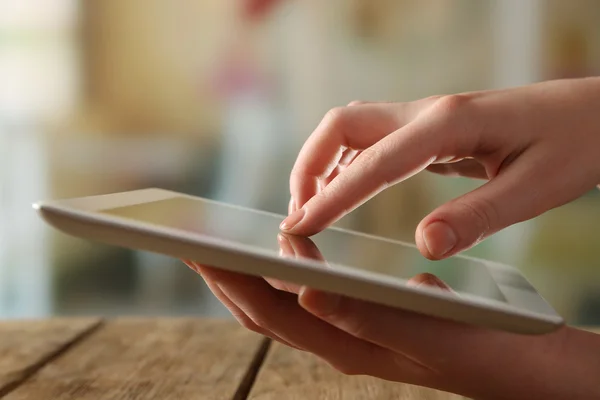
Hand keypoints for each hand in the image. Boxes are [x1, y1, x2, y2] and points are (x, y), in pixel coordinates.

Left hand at [183, 235, 599, 398]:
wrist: (516, 359)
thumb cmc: (477, 343)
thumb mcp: (424, 327)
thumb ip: (365, 312)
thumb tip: (304, 289)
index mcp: (346, 346)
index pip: (269, 313)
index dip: (230, 280)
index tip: (198, 246)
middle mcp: (338, 342)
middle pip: (263, 312)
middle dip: (223, 277)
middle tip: (190, 240)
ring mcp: (348, 334)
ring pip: (281, 307)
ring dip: (247, 277)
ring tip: (221, 245)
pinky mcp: (363, 322)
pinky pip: (308, 300)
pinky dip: (284, 276)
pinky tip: (283, 257)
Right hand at [280, 78, 599, 258]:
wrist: (597, 112)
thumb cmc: (576, 143)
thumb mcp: (536, 188)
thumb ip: (476, 217)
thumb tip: (424, 247)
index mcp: (449, 123)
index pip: (372, 163)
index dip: (331, 199)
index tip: (299, 228)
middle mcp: (428, 111)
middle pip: (342, 126)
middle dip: (308, 168)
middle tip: (298, 215)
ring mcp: (427, 116)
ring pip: (352, 129)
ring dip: (323, 164)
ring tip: (313, 208)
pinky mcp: (432, 128)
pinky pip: (374, 140)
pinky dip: (348, 164)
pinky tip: (349, 190)